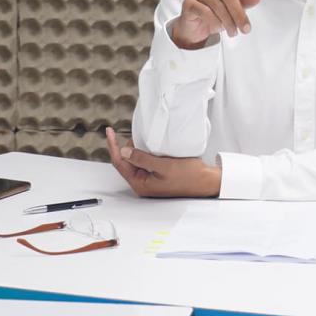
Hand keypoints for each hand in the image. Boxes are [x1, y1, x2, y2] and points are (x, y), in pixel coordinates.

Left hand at [105, 127, 221, 197]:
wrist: (206, 181)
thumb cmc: (189, 176)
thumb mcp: (164, 166)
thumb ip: (142, 159)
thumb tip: (124, 151)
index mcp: (141, 184)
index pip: (120, 162)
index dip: (113, 146)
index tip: (109, 131)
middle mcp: (143, 183)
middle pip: (126, 161)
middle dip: (128, 146)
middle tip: (137, 134)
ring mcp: (150, 179)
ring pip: (136, 159)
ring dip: (138, 148)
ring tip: (146, 138)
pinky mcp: (157, 174)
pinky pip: (145, 160)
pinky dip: (146, 151)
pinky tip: (151, 144)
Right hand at [170, 0, 260, 48]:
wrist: (195, 28)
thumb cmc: (216, 13)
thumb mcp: (233, 8)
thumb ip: (244, 1)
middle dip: (238, 14)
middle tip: (245, 30)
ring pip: (218, 6)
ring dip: (228, 22)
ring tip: (234, 32)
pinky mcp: (188, 2)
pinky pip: (206, 13)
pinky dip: (215, 22)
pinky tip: (217, 28)